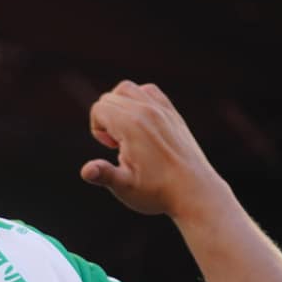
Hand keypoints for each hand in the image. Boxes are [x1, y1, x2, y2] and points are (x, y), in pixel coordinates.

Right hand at [81, 81, 225, 217]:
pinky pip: (149, 91)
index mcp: (131, 125)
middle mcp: (146, 110)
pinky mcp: (172, 114)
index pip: (98, 109)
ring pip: (128, 89)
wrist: (195, 192)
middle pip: (110, 98)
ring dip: (119, 106)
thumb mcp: (125, 187)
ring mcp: (161, 110)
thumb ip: (103, 174)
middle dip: (105, 119)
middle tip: (118, 146)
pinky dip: (139, 100)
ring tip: (127, 132)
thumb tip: (86, 171)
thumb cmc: (157, 191)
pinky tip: (142, 124)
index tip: (111, 148)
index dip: (96, 129)